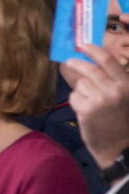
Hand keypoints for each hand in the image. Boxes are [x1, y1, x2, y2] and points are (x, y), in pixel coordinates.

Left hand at [66, 44, 128, 168]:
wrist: (121, 149)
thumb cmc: (123, 123)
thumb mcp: (126, 99)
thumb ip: (114, 82)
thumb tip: (92, 63)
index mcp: (127, 85)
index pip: (108, 60)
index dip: (94, 50)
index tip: (83, 45)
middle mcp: (114, 90)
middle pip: (90, 70)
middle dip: (77, 63)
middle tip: (70, 61)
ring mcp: (100, 99)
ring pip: (81, 84)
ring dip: (81, 91)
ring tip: (90, 103)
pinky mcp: (87, 109)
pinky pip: (75, 97)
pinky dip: (77, 102)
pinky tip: (86, 112)